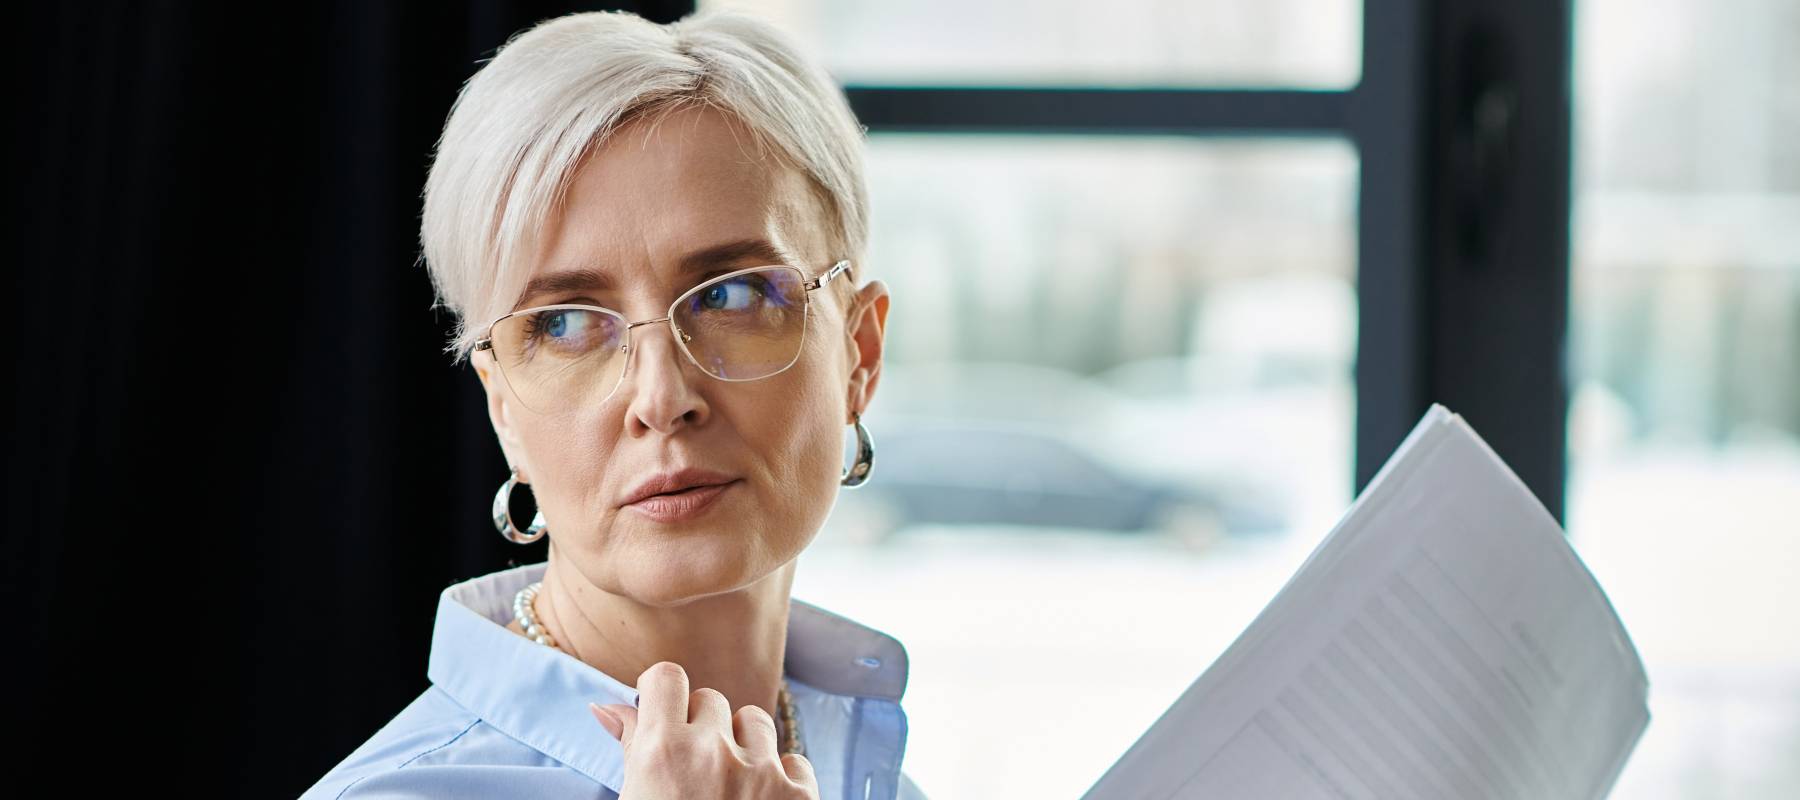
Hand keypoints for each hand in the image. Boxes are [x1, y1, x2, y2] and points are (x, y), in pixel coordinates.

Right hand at [590, 661, 819, 799]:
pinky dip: (781, 778)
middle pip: (711, 701)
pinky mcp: (800, 795)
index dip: (665, 696)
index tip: (665, 716)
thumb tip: (607, 706)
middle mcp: (713, 752)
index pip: (668, 678)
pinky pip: (793, 759)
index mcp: (662, 752)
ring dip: (743, 747)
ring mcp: (761, 772)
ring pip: (755, 721)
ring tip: (728, 791)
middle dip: (702, 729)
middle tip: (693, 773)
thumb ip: (631, 748)